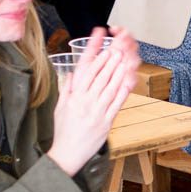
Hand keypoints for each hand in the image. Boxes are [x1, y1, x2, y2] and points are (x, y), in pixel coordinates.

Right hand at [47, 29, 141, 174]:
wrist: (67, 153)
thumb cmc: (64, 130)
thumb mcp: (60, 106)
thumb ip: (68, 88)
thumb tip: (73, 73)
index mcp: (73, 95)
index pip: (85, 68)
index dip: (94, 51)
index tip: (100, 38)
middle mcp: (85, 100)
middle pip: (100, 74)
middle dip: (110, 57)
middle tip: (118, 44)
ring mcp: (97, 110)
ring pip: (110, 85)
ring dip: (118, 69)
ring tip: (125, 56)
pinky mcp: (107, 120)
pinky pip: (117, 102)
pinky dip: (124, 89)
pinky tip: (129, 78)